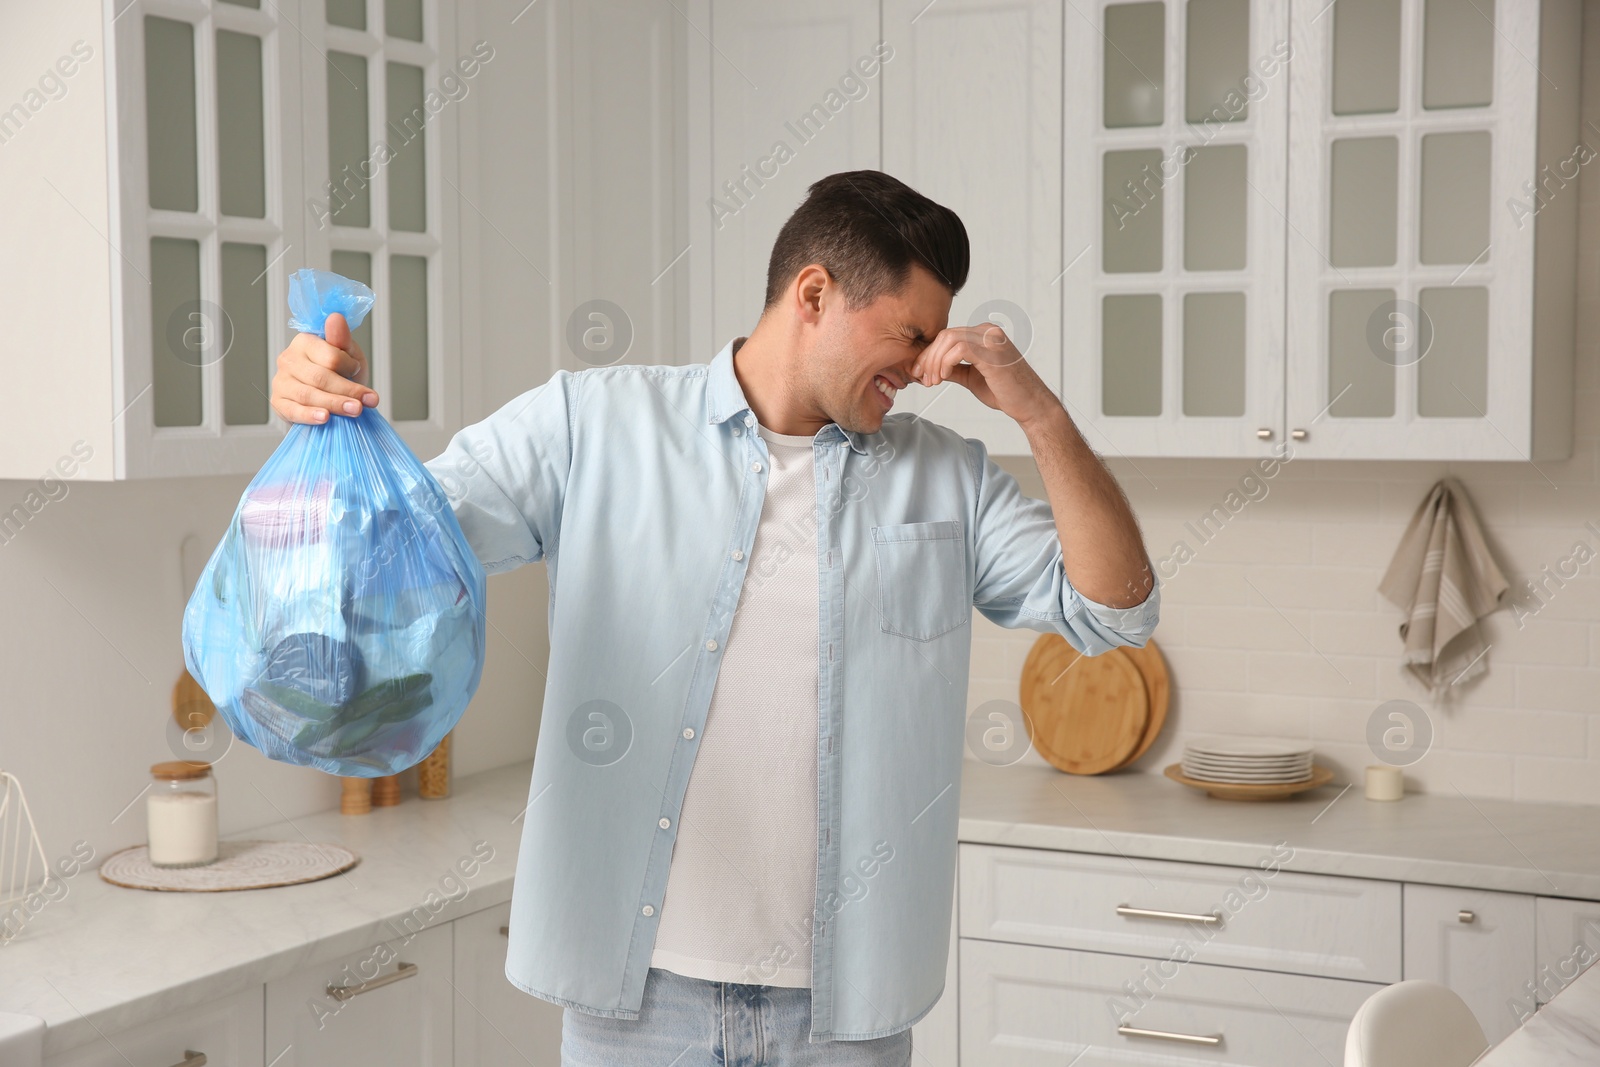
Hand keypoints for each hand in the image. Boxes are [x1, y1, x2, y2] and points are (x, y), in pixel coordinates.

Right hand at [269, 312, 378, 423]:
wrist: (329, 397)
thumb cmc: (339, 373)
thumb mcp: (348, 354)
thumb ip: (342, 339)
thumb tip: (336, 317)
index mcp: (305, 342)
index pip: (328, 356)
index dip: (348, 366)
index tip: (359, 371)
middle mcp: (288, 359)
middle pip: (320, 377)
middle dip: (347, 390)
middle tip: (366, 402)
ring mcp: (281, 381)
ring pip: (308, 394)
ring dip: (334, 404)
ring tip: (355, 411)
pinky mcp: (278, 402)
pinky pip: (293, 411)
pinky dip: (310, 415)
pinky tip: (324, 418)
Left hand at [909, 324, 1059, 425]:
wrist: (1029, 405)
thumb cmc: (1005, 392)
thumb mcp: (971, 377)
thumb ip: (953, 369)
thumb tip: (930, 368)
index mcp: (984, 334)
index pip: (948, 336)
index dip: (929, 353)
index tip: (919, 372)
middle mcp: (988, 331)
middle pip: (945, 335)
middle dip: (928, 357)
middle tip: (922, 379)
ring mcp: (991, 339)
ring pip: (948, 339)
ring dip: (934, 362)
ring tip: (932, 381)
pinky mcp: (992, 352)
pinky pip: (958, 350)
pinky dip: (945, 363)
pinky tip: (943, 378)